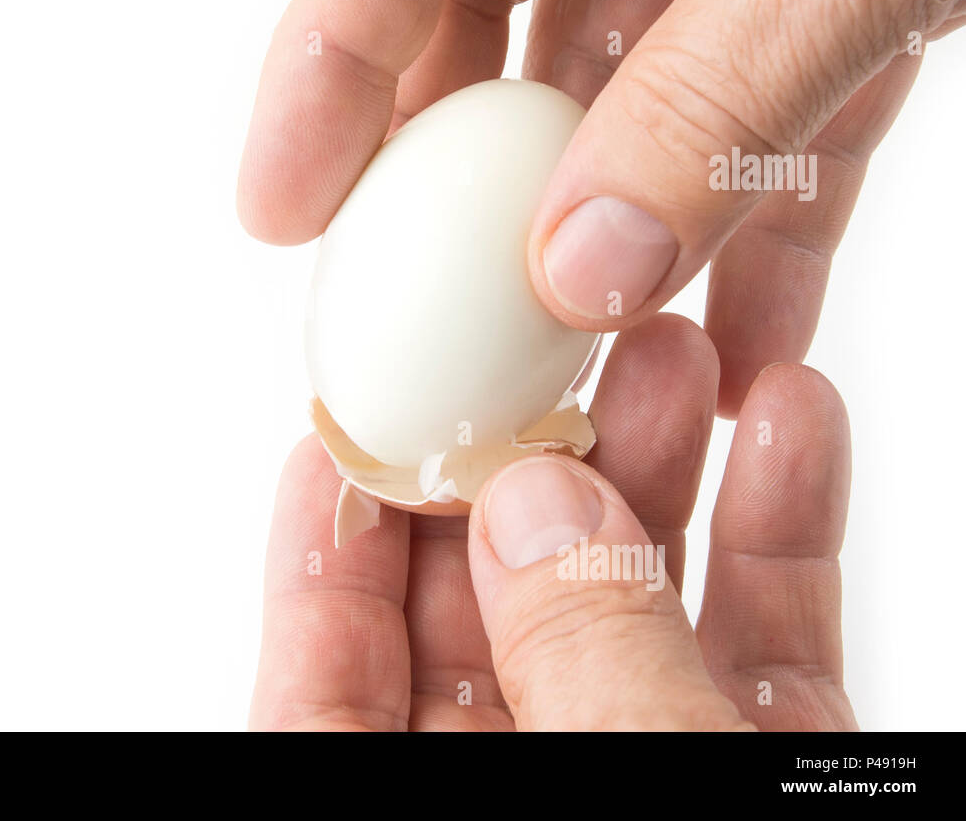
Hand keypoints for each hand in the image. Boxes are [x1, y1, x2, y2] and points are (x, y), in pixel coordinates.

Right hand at [237, 0, 965, 415]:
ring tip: (573, 366)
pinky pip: (768, 103)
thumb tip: (577, 272)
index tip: (279, 212)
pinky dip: (758, 214)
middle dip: (464, 182)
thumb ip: (714, 94)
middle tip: (423, 315)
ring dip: (614, 228)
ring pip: (630, 84)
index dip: (321, 74)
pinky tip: (738, 333)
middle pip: (498, 21)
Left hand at [249, 315, 854, 729]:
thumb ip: (574, 656)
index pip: (330, 682)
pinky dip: (778, 529)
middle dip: (521, 463)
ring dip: (655, 466)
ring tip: (672, 345)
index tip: (343, 424)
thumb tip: (531, 506)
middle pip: (494, 611)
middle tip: (538, 344)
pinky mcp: (767, 762)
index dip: (328, 549)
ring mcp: (653, 761)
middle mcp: (528, 782)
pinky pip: (766, 638)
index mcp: (423, 808)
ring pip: (633, 606)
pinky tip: (789, 417)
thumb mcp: (616, 782)